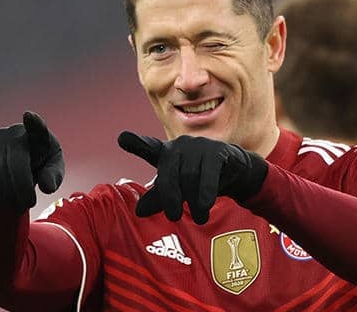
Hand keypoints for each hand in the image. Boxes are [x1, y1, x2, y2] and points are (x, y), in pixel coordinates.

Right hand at [0, 111, 64, 212]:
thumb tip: (46, 186)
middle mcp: (16, 132)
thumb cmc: (42, 166)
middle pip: (16, 160)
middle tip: (29, 204)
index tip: (29, 116)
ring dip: (8, 191)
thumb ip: (53, 177)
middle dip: (22, 186)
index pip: (37, 127)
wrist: (19, 166)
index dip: (34, 122)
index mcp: (39, 134)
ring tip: (17, 206)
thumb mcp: (53, 172)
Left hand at [118, 131, 267, 223]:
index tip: (122, 138)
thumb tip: (139, 211)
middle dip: (170, 197)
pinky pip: (208, 174)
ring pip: (189, 176)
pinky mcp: (217, 151)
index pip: (148, 147)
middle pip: (169, 173)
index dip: (136, 143)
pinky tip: (205, 205)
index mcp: (166, 153)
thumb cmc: (199, 178)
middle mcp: (180, 146)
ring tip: (198, 217)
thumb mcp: (178, 189)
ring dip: (193, 201)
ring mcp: (199, 146)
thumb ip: (159, 198)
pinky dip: (206, 192)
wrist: (234, 171)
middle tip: (173, 217)